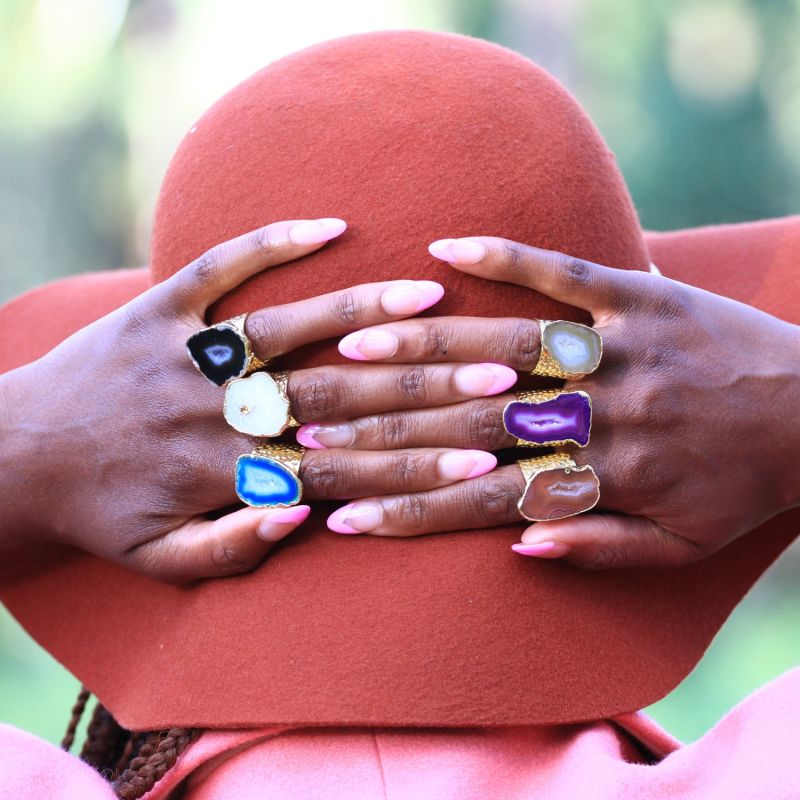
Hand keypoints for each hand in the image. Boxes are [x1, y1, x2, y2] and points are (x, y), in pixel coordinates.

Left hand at [0, 220, 513, 581]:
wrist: (11, 456)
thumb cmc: (101, 514)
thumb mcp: (162, 562)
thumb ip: (235, 552)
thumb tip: (308, 516)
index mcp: (224, 476)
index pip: (339, 471)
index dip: (415, 468)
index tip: (484, 459)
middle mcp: (213, 411)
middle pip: (333, 396)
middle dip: (418, 386)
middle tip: (496, 370)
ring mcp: (186, 353)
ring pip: (286, 327)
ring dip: (363, 309)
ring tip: (436, 294)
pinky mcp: (156, 309)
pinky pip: (217, 268)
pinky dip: (270, 243)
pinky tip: (330, 224)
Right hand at [316, 235, 799, 568]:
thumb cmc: (743, 487)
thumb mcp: (678, 548)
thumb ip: (596, 551)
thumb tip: (514, 545)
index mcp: (602, 478)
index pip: (481, 500)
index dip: (409, 510)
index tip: (344, 513)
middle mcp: (597, 413)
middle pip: (473, 421)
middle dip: (387, 424)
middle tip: (311, 420)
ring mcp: (616, 347)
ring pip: (504, 345)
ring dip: (425, 345)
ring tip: (351, 345)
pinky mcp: (640, 294)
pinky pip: (565, 271)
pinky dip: (507, 257)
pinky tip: (446, 248)